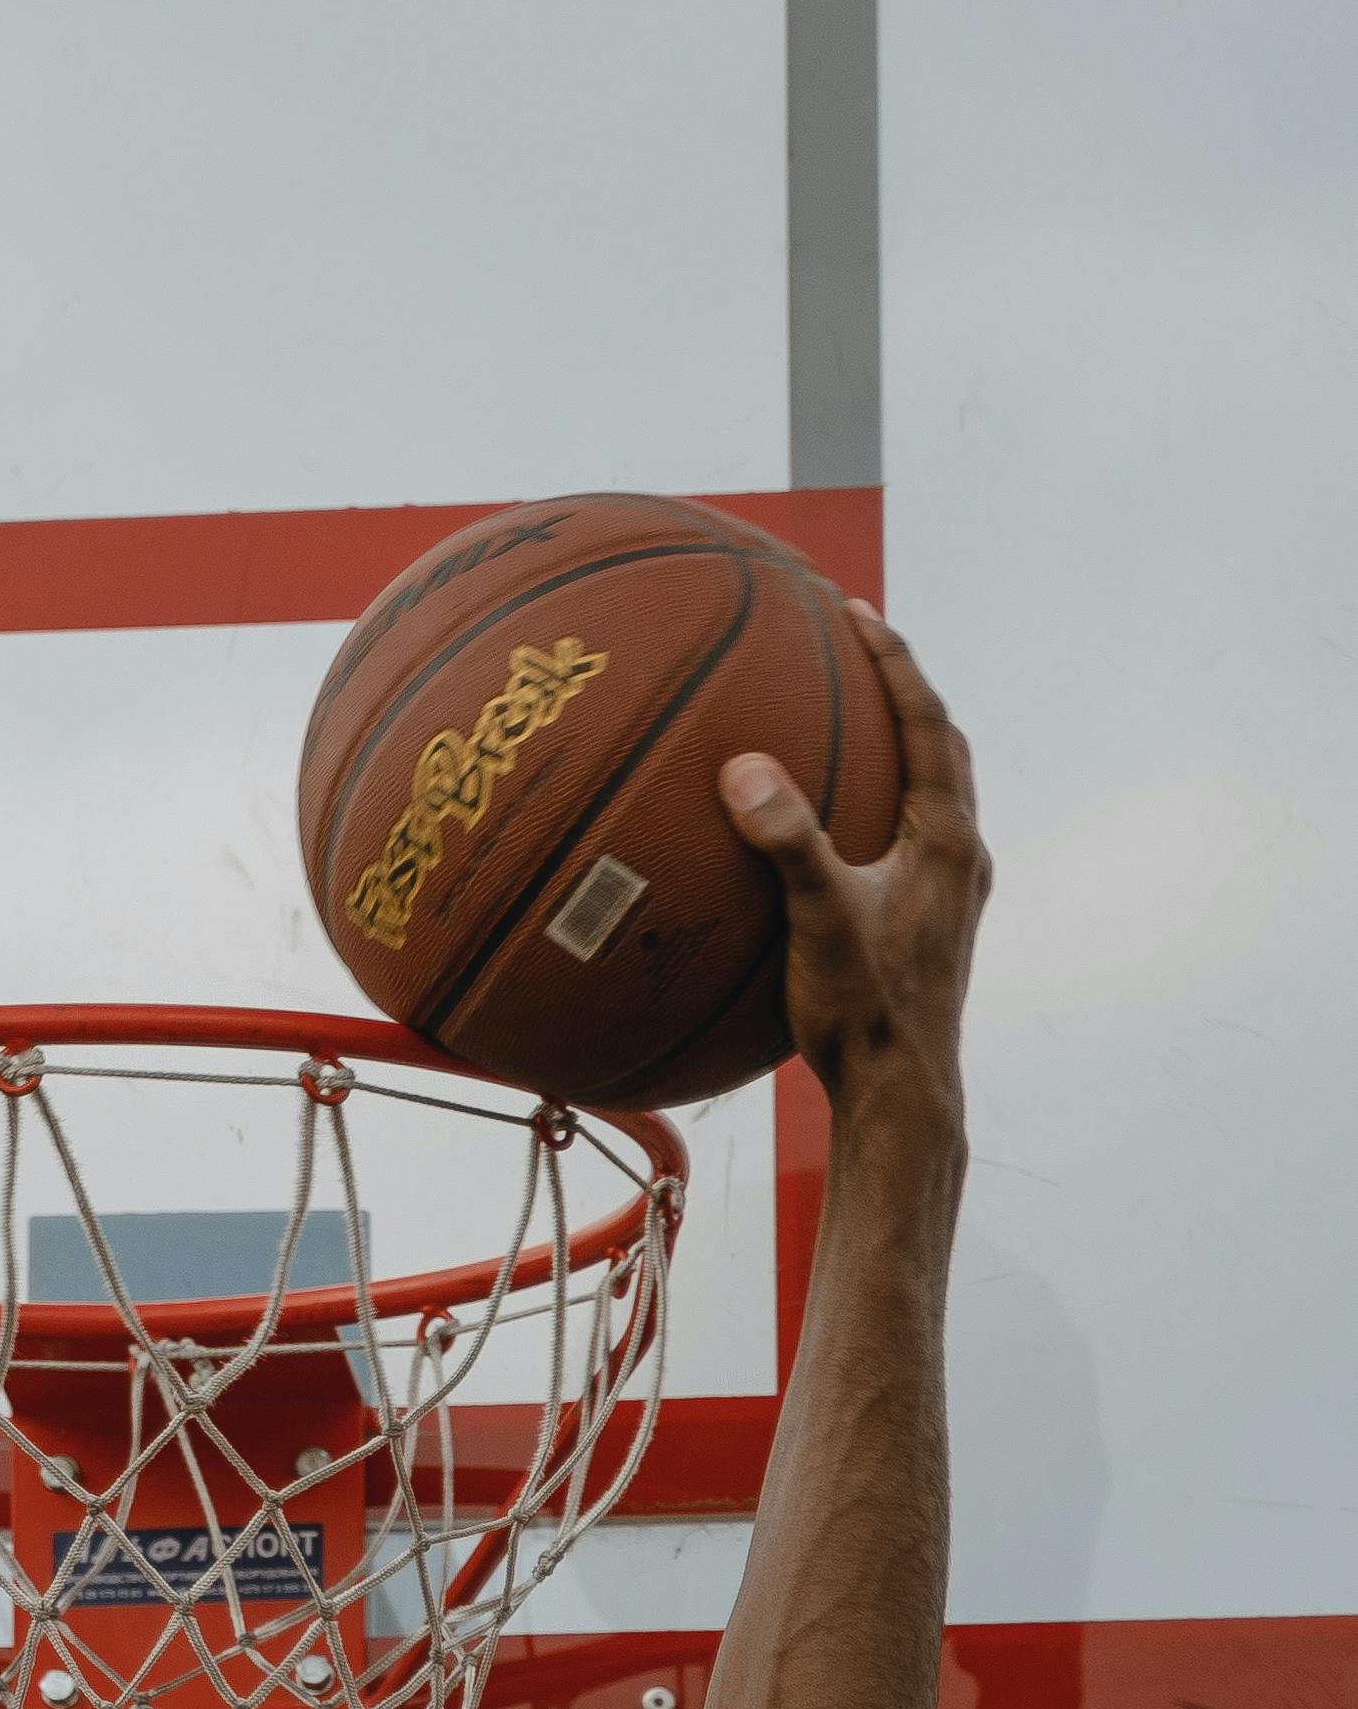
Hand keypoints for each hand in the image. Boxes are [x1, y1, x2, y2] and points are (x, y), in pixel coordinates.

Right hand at [718, 606, 989, 1113]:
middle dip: (902, 692)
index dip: (892, 661)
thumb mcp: (819, 920)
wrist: (903, 1096)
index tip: (855, 612)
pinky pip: (912, 838)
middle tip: (859, 648)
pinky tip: (835, 827)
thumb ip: (788, 841)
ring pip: (935, 793)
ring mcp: (953, 893)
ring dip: (901, 747)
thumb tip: (746, 770)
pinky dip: (882, 805)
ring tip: (854, 720)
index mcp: (948, 839)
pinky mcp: (933, 925)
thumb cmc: (866, 1014)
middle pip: (943, 747)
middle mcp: (962, 857)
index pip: (927, 722)